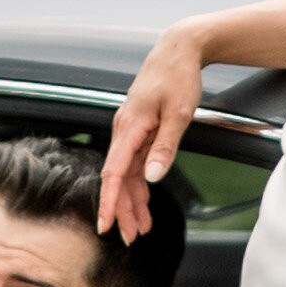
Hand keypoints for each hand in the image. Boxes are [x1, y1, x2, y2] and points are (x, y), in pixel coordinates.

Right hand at [101, 30, 206, 244]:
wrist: (178, 49)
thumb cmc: (178, 76)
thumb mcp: (179, 114)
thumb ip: (165, 147)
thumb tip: (152, 177)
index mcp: (129, 127)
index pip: (114, 172)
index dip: (109, 201)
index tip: (106, 225)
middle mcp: (124, 130)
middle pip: (118, 178)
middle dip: (123, 209)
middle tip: (130, 237)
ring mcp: (130, 130)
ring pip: (127, 172)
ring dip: (132, 200)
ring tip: (141, 226)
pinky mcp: (139, 128)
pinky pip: (135, 161)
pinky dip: (139, 183)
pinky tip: (145, 199)